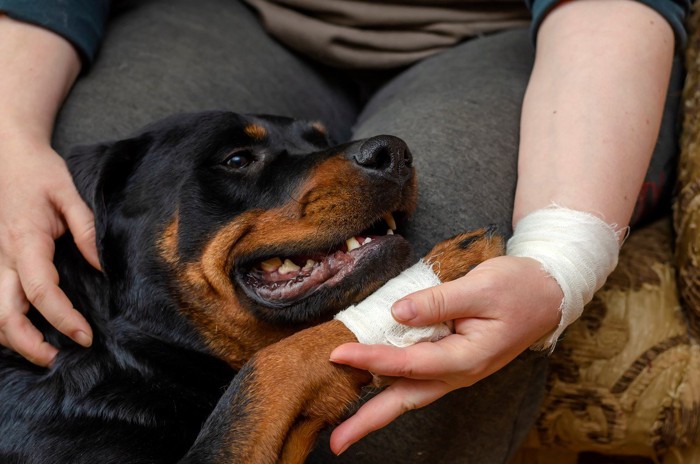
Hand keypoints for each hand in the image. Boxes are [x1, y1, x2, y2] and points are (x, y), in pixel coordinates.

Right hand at [0, 136, 99, 365]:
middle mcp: (2, 257)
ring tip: (43, 352)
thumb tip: (103, 267)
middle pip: (3, 314)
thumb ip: (87, 232)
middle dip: (27, 344)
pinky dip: (3, 323)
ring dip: (11, 339)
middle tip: (58, 358)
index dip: (62, 318)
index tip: (84, 336)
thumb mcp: (69, 195)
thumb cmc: (40, 174)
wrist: (7, 156)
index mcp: (25, 241)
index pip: (41, 291)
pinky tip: (24, 334)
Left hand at [328, 255, 562, 454]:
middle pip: (406, 399)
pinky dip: (391, 384)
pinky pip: (416, 378)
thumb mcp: (480, 287)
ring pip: (409, 393)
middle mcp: (458, 372)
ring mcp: (454, 369)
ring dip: (377, 411)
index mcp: (467, 357)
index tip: (339, 354)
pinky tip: (371, 385)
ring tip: (346, 428)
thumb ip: (438, 302)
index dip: (371, 358)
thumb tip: (397, 314)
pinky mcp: (451, 360)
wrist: (547, 295)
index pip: (409, 363)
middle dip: (369, 421)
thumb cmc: (518, 289)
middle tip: (336, 442)